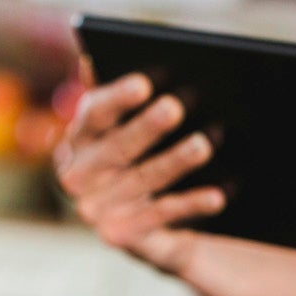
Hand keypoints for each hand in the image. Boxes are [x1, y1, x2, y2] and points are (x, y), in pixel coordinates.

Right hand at [53, 67, 223, 274]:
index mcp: (80, 139)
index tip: (144, 82)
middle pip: (116, 148)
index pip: (94, 113)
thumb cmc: (146, 159)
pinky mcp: (121, 236)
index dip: (116, 97)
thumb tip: (92, 60)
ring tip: (202, 146)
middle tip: (175, 107)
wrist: (159, 226)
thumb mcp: (131, 128)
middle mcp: (78, 174)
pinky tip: (217, 195)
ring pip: (141, 180)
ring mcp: (95, 209)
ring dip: (173, 162)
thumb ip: (117, 98)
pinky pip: (160, 216)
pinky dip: (189, 204)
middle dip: (146, 127)